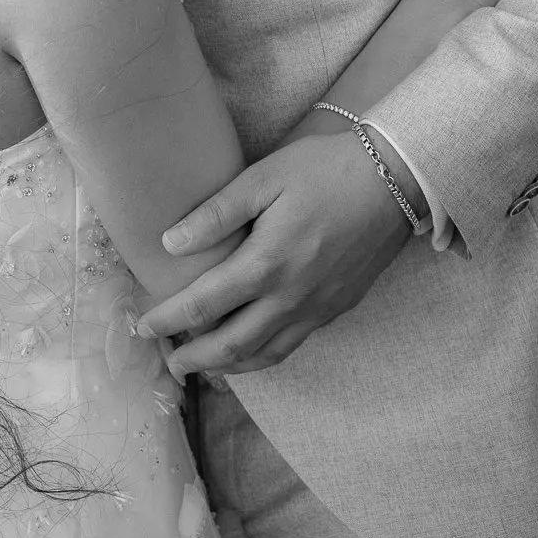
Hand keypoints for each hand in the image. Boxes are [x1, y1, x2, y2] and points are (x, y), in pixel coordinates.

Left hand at [136, 132, 412, 372]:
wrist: (395, 180)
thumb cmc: (325, 170)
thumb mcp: (265, 177)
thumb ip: (217, 212)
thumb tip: (169, 243)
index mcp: (267, 264)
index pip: (204, 305)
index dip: (168, 318)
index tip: (142, 324)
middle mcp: (291, 298)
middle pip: (232, 346)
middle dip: (193, 358)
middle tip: (167, 360)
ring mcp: (318, 309)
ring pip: (265, 355)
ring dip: (228, 367)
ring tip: (202, 365)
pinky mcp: (337, 309)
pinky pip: (292, 345)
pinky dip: (263, 356)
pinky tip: (251, 348)